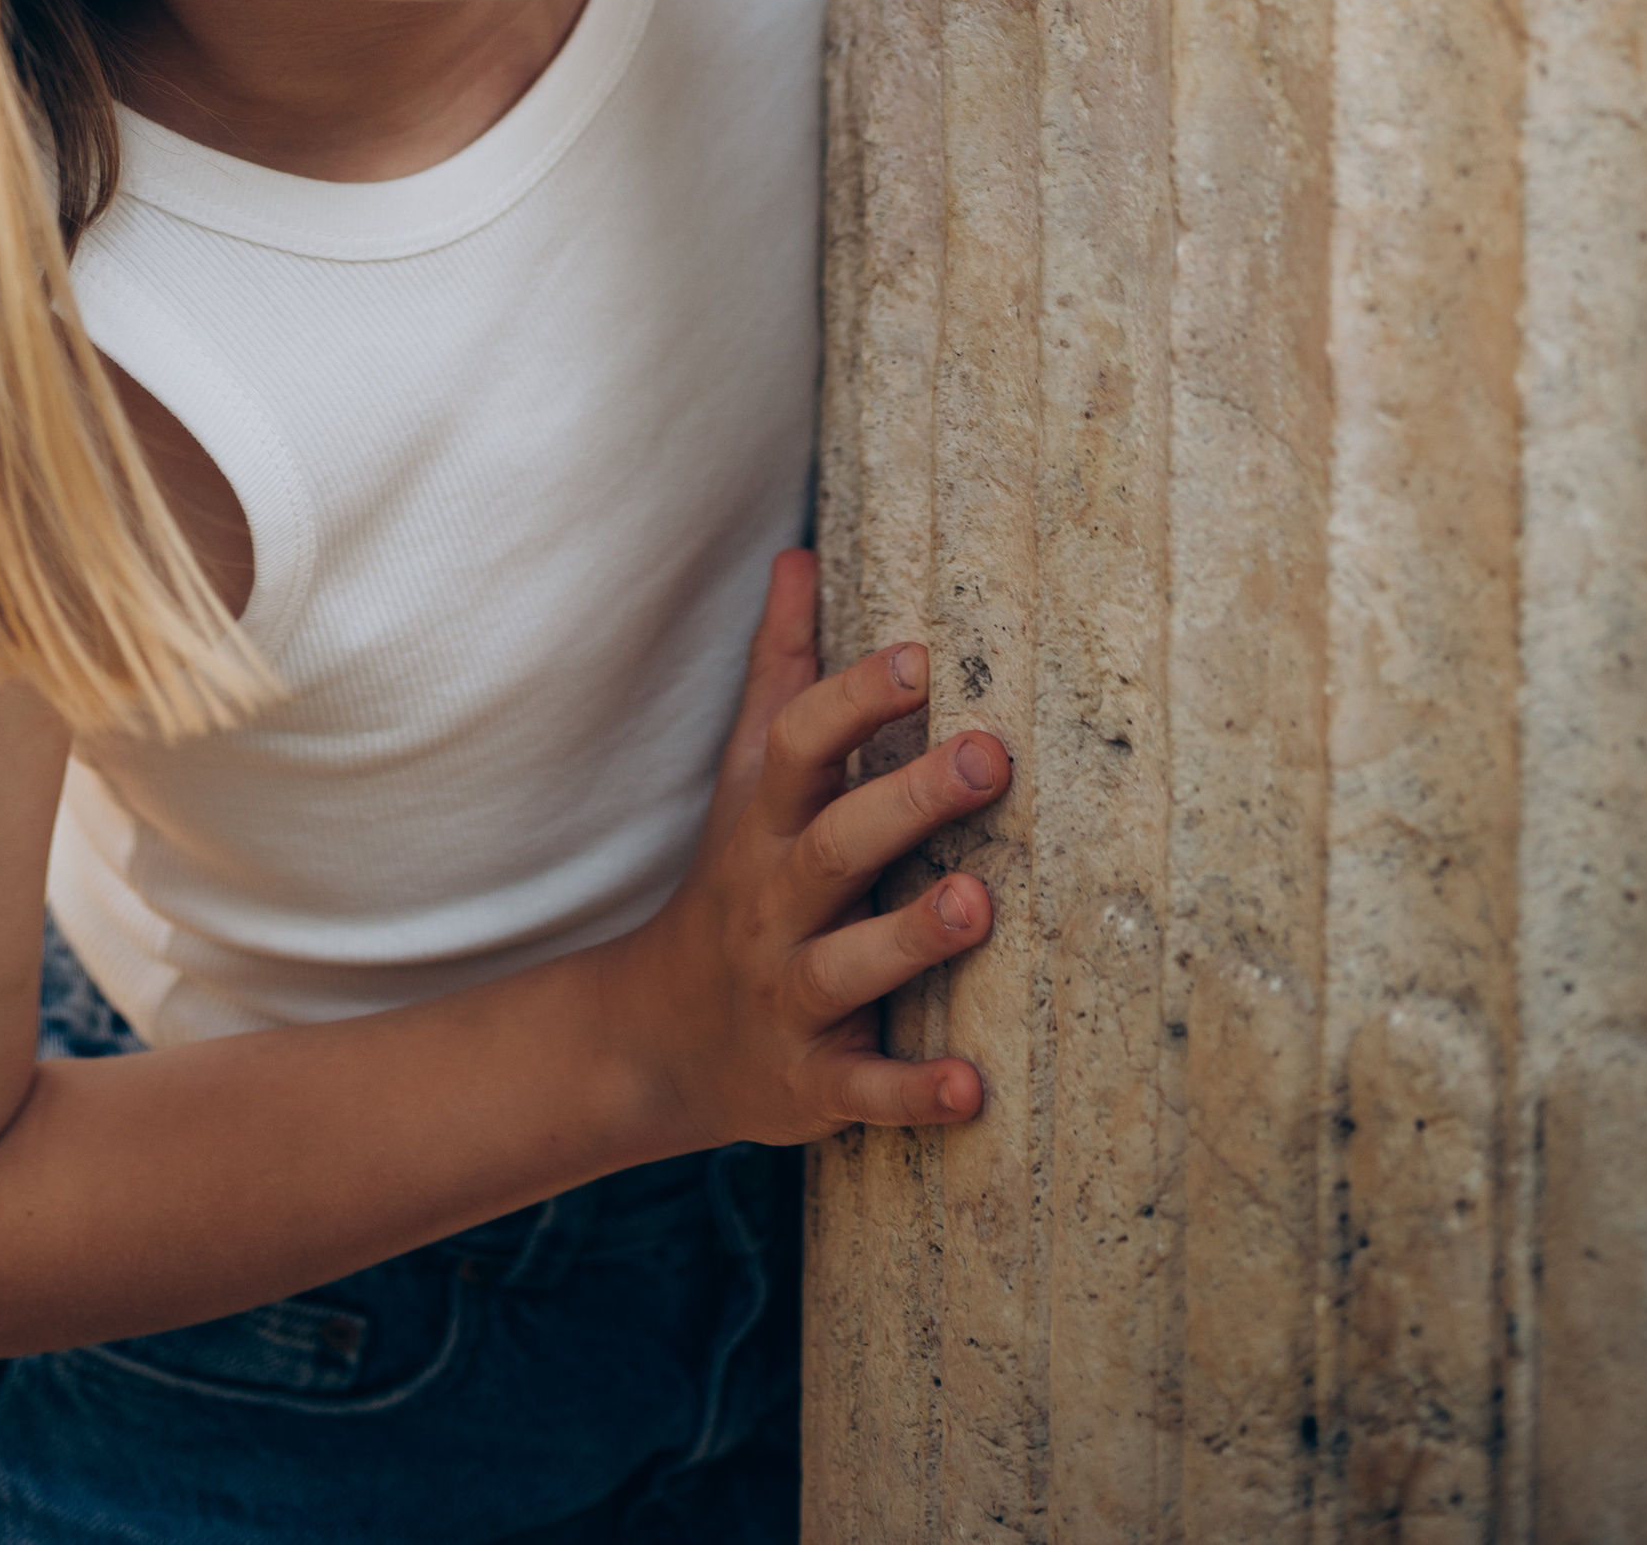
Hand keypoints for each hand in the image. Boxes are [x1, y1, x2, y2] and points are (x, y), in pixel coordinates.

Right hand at [601, 547, 1008, 1147]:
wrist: (656, 1038)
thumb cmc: (733, 881)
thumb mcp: (745, 778)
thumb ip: (780, 670)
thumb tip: (799, 554)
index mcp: (765, 824)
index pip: (800, 747)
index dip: (856, 699)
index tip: (922, 655)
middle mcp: (772, 902)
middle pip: (835, 844)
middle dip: (909, 799)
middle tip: (989, 753)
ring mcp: (788, 994)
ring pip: (846, 964)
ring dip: (911, 936)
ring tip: (978, 904)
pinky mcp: (811, 1081)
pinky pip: (863, 1090)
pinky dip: (913, 1092)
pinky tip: (973, 1087)